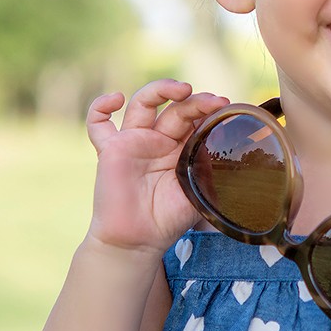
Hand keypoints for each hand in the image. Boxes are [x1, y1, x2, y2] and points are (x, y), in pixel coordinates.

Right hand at [84, 80, 228, 257]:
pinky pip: (97, 124)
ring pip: (142, 103)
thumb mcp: (199, 190)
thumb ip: (211, 168)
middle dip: (195, 100)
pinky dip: (101, 106)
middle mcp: (157, 140)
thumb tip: (233, 148)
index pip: (193, 118)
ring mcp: (133, 141)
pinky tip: (115, 99)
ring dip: (161, 89)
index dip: (207, 109)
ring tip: (181, 89)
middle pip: (174, 108)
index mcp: (180, 147)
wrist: (137, 241)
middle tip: (212, 101)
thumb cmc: (168, 219)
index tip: (224, 106)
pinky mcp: (110, 150)